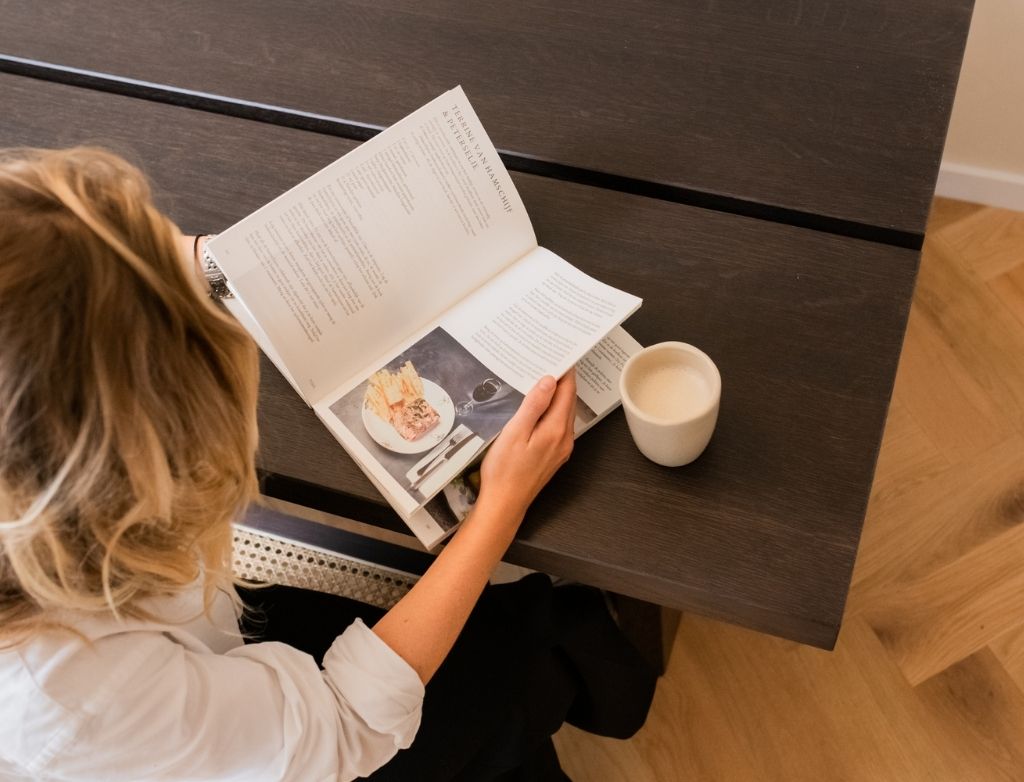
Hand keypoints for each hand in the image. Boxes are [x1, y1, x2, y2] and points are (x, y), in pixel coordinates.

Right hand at [476, 370, 575, 527]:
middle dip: (561, 380)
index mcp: (556, 429)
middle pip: (568, 401)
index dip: (565, 371)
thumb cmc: (505, 471)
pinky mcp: (554, 455)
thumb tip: (549, 380)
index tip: (559, 352)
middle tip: (548, 359)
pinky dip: (551, 411)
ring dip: (556, 396)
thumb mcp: (515, 433)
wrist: (504, 504)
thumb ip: (534, 406)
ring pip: (564, 413)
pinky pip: (557, 425)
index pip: (567, 391)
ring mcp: (561, 448)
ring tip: (541, 378)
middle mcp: (565, 438)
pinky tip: (538, 407)